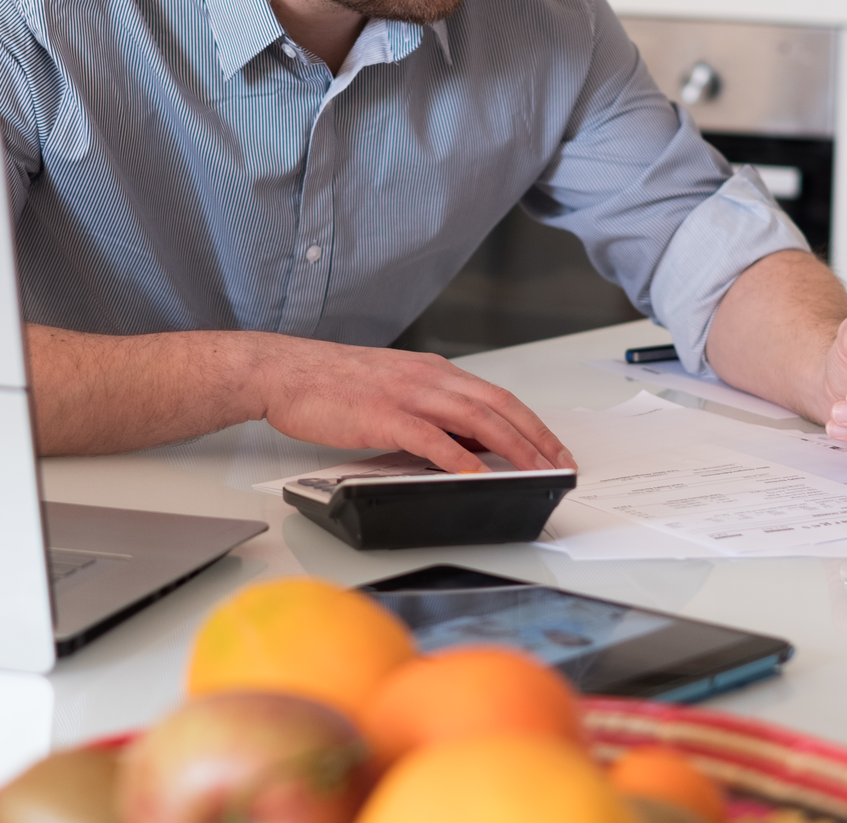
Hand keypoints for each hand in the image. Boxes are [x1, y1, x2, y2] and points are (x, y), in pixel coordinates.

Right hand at [254, 336, 576, 473]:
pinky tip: (476, 474)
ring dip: (512, 447)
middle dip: (536, 438)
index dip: (533, 424)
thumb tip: (465, 442)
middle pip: (498, 407)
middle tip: (561, 466)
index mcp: (433, 371)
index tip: (555, 449)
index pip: (498, 397)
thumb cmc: (331, 384)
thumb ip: (430, 411)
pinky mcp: (383, 415)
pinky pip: (431, 438)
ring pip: (476, 419)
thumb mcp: (393, 388)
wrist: (284, 371)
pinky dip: (459, 457)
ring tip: (536, 472)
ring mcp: (407, 394)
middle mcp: (429, 378)